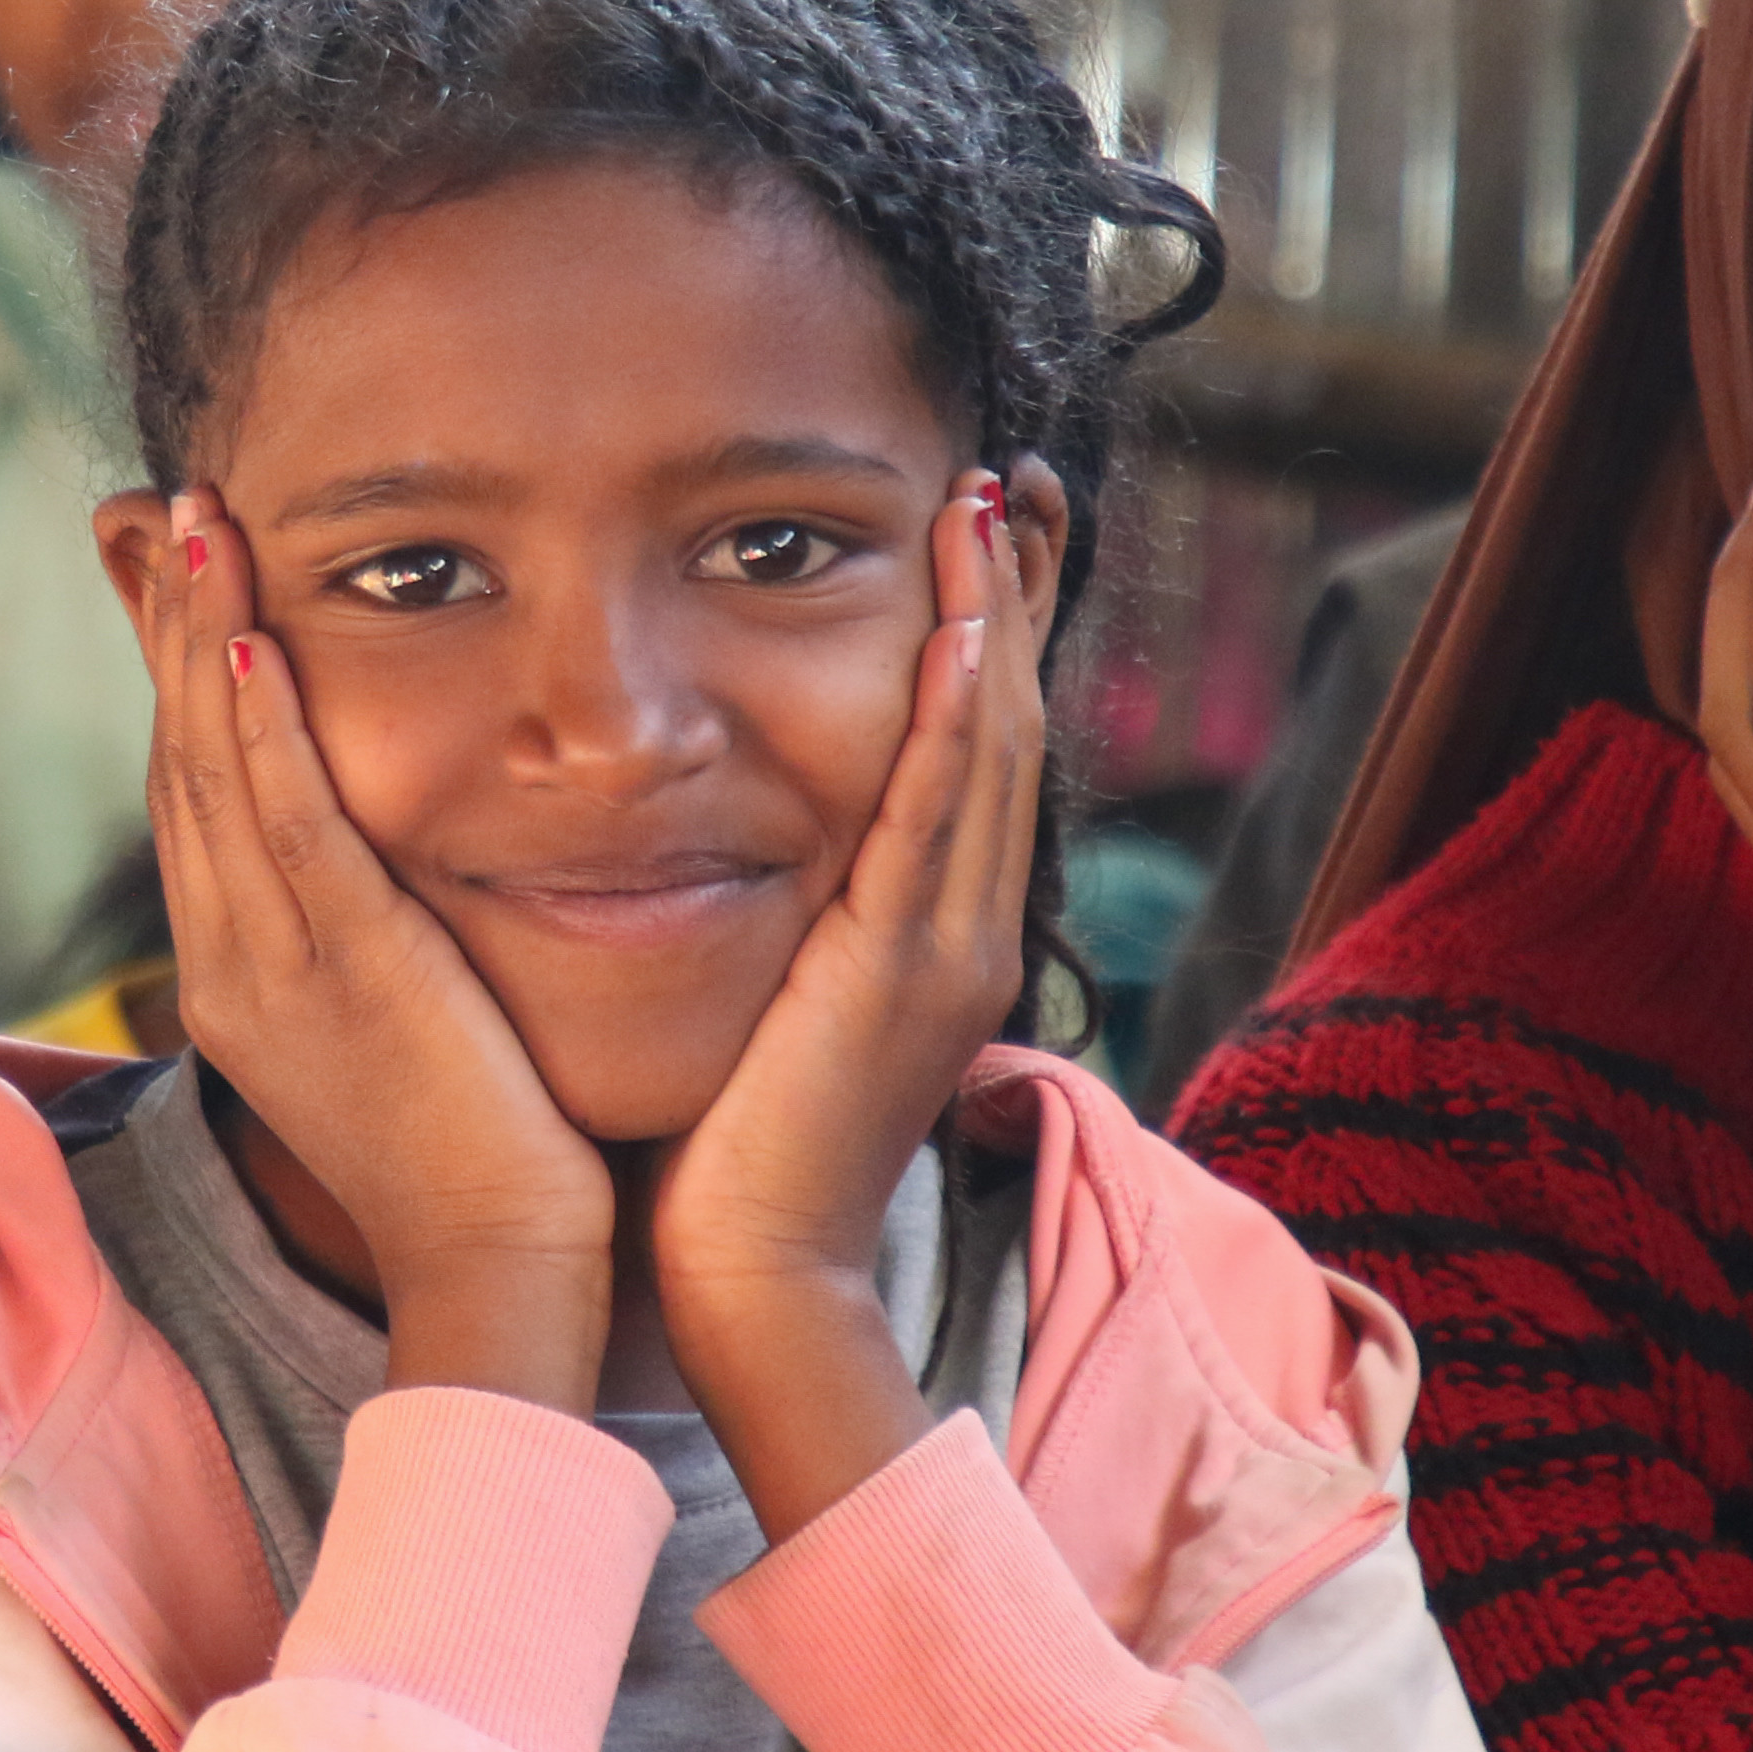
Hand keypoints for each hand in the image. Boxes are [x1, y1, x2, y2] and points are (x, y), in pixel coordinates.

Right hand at [145, 486, 614, 1408]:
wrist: (497, 1271)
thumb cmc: (481, 1155)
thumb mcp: (402, 1025)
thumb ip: (378, 938)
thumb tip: (393, 869)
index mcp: (239, 973)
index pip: (191, 792)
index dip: (171, 672)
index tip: (165, 570)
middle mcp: (232, 960)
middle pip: (178, 759)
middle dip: (159, 625)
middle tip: (152, 507)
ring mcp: (276, 967)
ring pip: (215, 772)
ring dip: (197, 636)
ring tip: (194, 522)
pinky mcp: (347, 973)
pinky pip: (289, 826)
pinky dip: (260, 728)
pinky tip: (247, 640)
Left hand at [649, 465, 1053, 1532]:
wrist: (749, 1275)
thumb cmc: (733, 1151)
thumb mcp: (780, 997)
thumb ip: (794, 917)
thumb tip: (751, 839)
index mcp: (937, 931)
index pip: (976, 747)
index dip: (994, 631)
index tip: (985, 527)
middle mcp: (965, 928)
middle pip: (1008, 724)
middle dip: (1019, 594)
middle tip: (1018, 476)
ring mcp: (949, 949)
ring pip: (990, 751)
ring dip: (998, 619)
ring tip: (995, 504)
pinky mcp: (906, 972)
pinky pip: (940, 818)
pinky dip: (956, 719)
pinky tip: (961, 629)